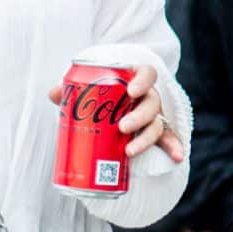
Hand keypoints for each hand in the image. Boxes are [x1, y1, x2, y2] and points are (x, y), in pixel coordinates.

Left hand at [44, 65, 184, 161]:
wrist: (105, 110)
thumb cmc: (96, 97)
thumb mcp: (84, 90)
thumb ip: (71, 89)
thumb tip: (55, 93)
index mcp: (133, 81)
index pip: (146, 74)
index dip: (142, 81)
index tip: (131, 91)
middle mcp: (146, 97)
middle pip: (152, 102)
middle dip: (139, 116)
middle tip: (122, 127)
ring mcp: (152, 116)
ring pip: (156, 124)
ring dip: (147, 138)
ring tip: (130, 151)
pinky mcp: (154, 134)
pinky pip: (166, 139)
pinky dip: (173, 147)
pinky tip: (177, 157)